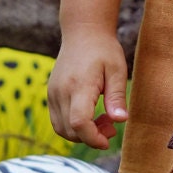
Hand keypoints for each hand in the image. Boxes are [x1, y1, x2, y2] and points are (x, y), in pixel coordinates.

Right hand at [48, 28, 128, 147]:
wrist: (83, 32)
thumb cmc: (104, 50)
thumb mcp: (117, 70)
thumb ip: (117, 96)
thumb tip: (121, 120)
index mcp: (79, 85)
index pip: (79, 123)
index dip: (93, 138)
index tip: (108, 140)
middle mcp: (61, 91)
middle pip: (69, 130)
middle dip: (91, 137)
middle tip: (111, 125)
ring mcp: (52, 93)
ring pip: (61, 129)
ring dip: (81, 134)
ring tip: (102, 119)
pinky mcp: (51, 94)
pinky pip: (58, 120)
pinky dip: (73, 126)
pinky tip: (90, 114)